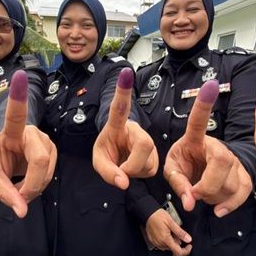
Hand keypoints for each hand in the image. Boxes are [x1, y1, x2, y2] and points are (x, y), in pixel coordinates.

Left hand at [0, 70, 56, 217]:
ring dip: (33, 188)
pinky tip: (29, 184)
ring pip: (47, 171)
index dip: (19, 96)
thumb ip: (3, 192)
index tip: (20, 74)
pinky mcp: (53, 151)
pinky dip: (38, 187)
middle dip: (30, 184)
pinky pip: (50, 175)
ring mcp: (46, 141)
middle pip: (40, 160)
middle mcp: (32, 132)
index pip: (16, 114)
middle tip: (17, 196)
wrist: (7, 162)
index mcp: (12, 131)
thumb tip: (22, 210)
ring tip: (19, 188)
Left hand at [93, 67, 157, 189]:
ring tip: (124, 165)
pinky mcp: (156, 157)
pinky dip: (138, 175)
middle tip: (121, 170)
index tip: (126, 72)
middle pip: (145, 144)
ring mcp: (148, 143)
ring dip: (133, 171)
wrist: (119, 155)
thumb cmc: (108, 151)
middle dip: (133, 163)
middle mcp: (136, 130)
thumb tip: (124, 183)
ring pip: (148, 162)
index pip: (120, 108)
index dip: (123, 91)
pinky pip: (150, 170)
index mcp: (118, 125)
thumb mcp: (100, 161)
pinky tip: (133, 169)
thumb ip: (107, 172)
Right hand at [145, 209, 191, 255]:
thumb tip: (188, 239)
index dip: (186, 251)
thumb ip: (180, 232)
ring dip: (172, 241)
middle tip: (177, 231)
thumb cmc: (158, 216)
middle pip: (173, 249)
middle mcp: (160, 243)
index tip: (189, 245)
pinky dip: (166, 240)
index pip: (178, 252)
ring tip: (170, 230)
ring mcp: (156, 243)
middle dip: (178, 242)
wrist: (147, 213)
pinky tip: (165, 232)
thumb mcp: (171, 222)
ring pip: (168, 246)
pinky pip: (162, 244)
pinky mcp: (153, 241)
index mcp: (165, 239)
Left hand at [164, 80, 252, 216]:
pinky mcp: (243, 176)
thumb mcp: (173, 170)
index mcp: (195, 139)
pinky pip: (243, 193)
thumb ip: (178, 184)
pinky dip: (230, 205)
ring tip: (204, 195)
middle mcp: (217, 146)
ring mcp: (233, 161)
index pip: (198, 121)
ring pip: (230, 182)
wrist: (199, 176)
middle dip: (207, 184)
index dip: (204, 104)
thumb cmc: (185, 166)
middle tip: (194, 192)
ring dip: (213, 197)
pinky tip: (218, 211)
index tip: (210, 84)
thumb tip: (190, 201)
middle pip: (222, 162)